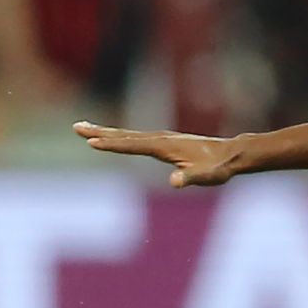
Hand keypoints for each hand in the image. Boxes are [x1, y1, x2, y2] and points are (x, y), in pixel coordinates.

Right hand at [74, 122, 241, 187]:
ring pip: (128, 134)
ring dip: (105, 131)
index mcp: (164, 146)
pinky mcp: (165, 141)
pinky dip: (120, 135)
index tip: (90, 142)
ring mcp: (162, 138)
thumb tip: (175, 181)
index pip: (132, 145)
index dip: (111, 144)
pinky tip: (114, 137)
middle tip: (76, 126)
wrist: (232, 154)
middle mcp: (160, 138)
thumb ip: (190, 178)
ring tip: (84, 127)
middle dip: (99, 132)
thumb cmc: (219, 168)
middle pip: (124, 135)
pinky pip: (136, 137)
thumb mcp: (207, 177)